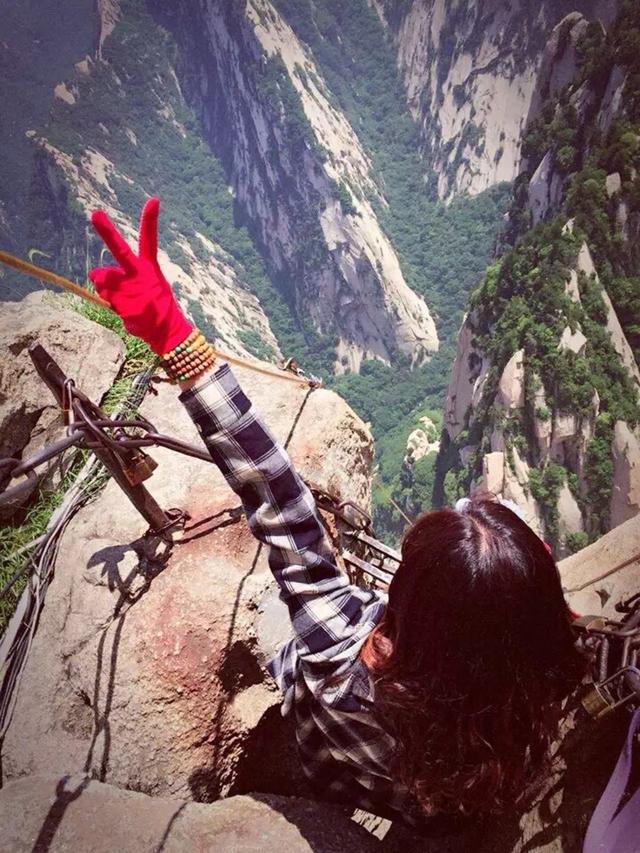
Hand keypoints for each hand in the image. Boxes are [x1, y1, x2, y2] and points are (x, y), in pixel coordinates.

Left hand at [89, 198, 191, 354]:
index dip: (150, 220)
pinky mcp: (124, 304)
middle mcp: (140, 274)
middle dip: (107, 232)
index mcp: (150, 267)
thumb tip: (94, 275)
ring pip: (103, 279)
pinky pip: (104, 297)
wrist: (167, 332)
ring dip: (106, 287)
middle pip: (120, 250)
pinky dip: (111, 303)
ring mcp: (131, 289)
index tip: (153, 200)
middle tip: (95, 214)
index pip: (149, 240)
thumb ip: (121, 279)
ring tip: (124, 300)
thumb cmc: (155, 308)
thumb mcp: (145, 289)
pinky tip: (126, 310)